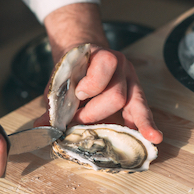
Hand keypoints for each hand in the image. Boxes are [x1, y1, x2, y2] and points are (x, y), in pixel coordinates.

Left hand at [40, 2, 161, 143]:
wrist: (84, 58)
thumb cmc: (73, 71)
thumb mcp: (61, 81)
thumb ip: (54, 102)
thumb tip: (40, 126)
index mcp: (102, 56)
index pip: (106, 65)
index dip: (92, 84)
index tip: (78, 94)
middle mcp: (122, 67)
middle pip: (116, 95)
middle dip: (95, 113)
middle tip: (79, 120)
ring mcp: (132, 81)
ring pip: (133, 104)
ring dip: (115, 121)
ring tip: (112, 133)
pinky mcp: (136, 95)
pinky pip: (143, 111)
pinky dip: (146, 125)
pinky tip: (153, 137)